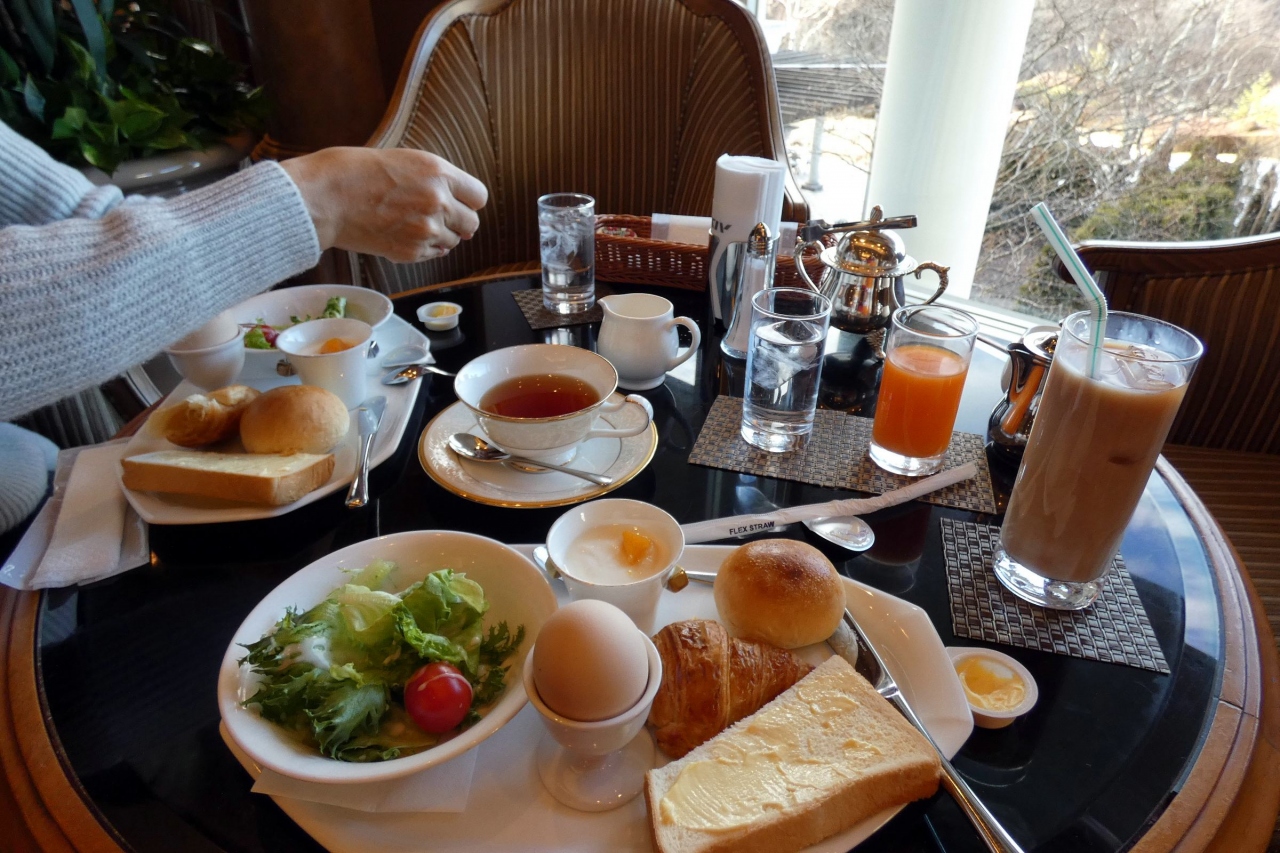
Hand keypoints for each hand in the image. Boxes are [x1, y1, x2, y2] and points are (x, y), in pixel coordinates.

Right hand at [281, 147, 487, 262]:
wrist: (324, 198)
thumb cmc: (354, 172)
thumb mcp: (403, 160)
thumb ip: (435, 180)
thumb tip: (458, 204)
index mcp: (438, 172)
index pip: (479, 196)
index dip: (468, 200)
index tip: (459, 202)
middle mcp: (438, 201)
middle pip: (472, 223)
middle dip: (458, 221)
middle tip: (437, 216)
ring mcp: (426, 230)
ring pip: (453, 241)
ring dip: (439, 235)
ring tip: (411, 223)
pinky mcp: (411, 252)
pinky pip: (434, 255)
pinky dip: (424, 248)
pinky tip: (403, 234)